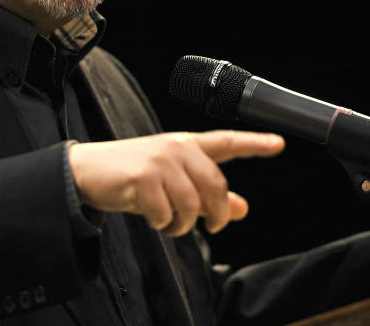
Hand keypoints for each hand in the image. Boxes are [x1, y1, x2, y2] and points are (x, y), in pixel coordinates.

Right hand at [68, 130, 284, 235]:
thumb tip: (242, 209)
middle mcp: (177, 148)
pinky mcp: (143, 178)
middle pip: (216, 184)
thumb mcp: (174, 180)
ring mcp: (160, 161)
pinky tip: (153, 217)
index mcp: (188, 145)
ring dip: (184, 224)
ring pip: (192, 204)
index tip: (280, 143)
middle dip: (217, 213)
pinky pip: (166, 214)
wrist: (89, 171)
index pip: (227, 142)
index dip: (255, 144)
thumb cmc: (135, 175)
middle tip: (212, 227)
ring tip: (172, 223)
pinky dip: (162, 224)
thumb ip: (208, 193)